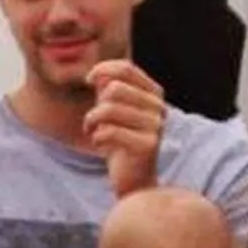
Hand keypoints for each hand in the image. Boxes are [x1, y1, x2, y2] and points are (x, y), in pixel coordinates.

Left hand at [82, 59, 165, 197]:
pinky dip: (96, 136)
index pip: (126, 68)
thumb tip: (97, 74)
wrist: (134, 179)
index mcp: (154, 93)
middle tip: (92, 121)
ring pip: (109, 109)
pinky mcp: (148, 146)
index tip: (88, 81)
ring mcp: (156, 126)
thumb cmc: (120, 140)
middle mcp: (159, 107)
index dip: (102, 70)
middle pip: (114, 88)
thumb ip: (107, 86)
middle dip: (96, 104)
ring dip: (91, 121)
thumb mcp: (112, 108)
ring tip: (92, 131)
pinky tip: (99, 143)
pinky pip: (109, 131)